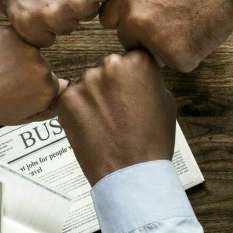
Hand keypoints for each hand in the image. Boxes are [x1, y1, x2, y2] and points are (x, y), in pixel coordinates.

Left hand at [0, 0, 117, 46]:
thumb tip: (23, 30)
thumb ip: (13, 16)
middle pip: (67, 27)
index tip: (47, 6)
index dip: (46, 22)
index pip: (44, 40)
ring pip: (87, 13)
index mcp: (28, 21)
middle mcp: (54, 16)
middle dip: (64, 9)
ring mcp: (79, 2)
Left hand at [0, 26, 66, 125]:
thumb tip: (63, 89)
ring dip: (17, 56)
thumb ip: (46, 107)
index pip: (51, 84)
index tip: (18, 92)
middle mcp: (42, 67)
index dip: (32, 89)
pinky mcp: (11, 33)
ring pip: (28, 50)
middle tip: (3, 82)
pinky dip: (5, 45)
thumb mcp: (19, 117)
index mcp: (47, 90)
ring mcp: (27, 48)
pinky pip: (14, 37)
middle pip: (41, 66)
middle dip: (26, 71)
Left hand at [58, 50, 174, 184]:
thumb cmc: (152, 141)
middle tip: (118, 110)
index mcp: (138, 62)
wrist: (131, 173)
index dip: (130, 77)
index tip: (131, 90)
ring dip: (93, 98)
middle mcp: (110, 65)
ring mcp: (86, 82)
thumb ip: (148, 81)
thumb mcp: (165, 102)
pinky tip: (91, 127)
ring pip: (88, 84)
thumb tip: (137, 77)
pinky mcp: (67, 100)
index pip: (130, 58)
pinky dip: (78, 111)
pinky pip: (71, 99)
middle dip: (110, 85)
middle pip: (107, 68)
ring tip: (105, 123)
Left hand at [99, 0, 232, 72]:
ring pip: (150, 55)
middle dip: (143, 37)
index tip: (134, 22)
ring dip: (164, 48)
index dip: (123, 21)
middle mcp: (134, 19)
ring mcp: (154, 41)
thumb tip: (120, 19)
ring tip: (184, 25)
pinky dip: (186, 54)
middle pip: (127, 40)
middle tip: (168, 23)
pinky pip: (175, 63)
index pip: (108, 21)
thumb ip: (131, 2)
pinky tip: (196, 34)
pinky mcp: (175, 58)